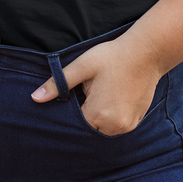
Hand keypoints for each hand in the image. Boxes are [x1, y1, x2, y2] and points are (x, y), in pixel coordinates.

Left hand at [31, 36, 160, 136]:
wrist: (147, 52)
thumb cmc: (112, 57)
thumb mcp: (83, 66)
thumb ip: (59, 83)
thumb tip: (35, 98)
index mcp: (98, 114)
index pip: (74, 124)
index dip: (73, 109)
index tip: (77, 94)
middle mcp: (114, 126)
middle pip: (89, 128)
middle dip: (86, 113)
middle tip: (91, 90)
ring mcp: (127, 126)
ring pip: (103, 129)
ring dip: (99, 116)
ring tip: (104, 91)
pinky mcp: (137, 121)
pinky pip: (117, 126)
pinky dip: (113, 116)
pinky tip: (114, 96)